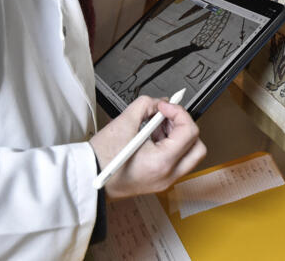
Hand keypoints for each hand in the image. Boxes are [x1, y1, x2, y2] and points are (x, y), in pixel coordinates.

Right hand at [90, 96, 205, 199]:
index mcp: (162, 162)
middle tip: (167, 116)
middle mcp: (168, 175)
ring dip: (177, 136)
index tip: (164, 106)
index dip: (178, 112)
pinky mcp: (159, 181)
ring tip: (154, 127)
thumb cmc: (101, 157)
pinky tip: (151, 138)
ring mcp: (164, 181)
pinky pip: (176, 161)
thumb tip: (161, 102)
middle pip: (196, 147)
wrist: (87, 177)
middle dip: (184, 126)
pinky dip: (170, 146)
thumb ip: (146, 105)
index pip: (189, 132)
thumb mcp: (124, 122)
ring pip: (188, 155)